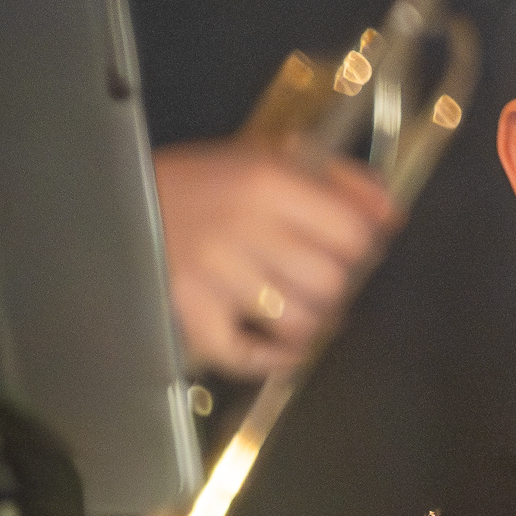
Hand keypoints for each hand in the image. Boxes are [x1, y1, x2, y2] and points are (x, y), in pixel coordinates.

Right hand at [153, 139, 402, 378]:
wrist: (121, 199)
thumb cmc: (207, 179)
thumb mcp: (271, 156)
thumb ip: (339, 178)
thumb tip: (394, 212)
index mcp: (268, 183)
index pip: (352, 233)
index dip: (365, 243)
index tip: (356, 245)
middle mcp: (245, 231)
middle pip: (330, 282)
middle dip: (340, 283)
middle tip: (326, 275)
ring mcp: (216, 279)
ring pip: (299, 322)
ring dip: (314, 320)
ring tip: (306, 305)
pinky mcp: (190, 315)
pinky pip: (245, 356)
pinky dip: (273, 359)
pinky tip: (284, 346)